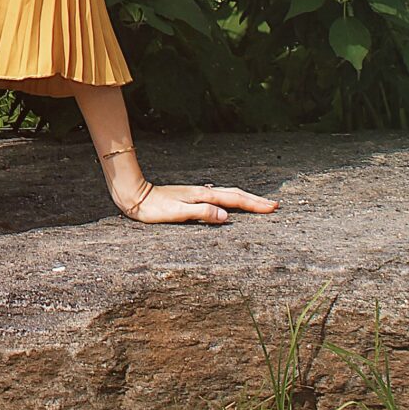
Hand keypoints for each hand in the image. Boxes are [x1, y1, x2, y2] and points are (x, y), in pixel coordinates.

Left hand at [120, 180, 279, 224]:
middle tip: (274, 206)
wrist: (134, 196)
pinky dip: (231, 200)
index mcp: (202, 196)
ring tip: (259, 204)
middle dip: (255, 200)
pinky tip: (230, 203)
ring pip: (227, 195)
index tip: (272, 208)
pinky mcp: (191, 197)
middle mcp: (202, 192)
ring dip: (245, 199)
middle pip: (234, 195)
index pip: (234, 200)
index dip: (254, 205)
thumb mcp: (177, 213)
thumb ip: (201, 213)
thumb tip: (226, 216)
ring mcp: (197, 194)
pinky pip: (218, 198)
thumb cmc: (153, 209)